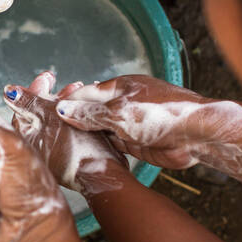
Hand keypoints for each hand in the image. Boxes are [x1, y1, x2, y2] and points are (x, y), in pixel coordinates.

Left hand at [3, 71, 127, 194]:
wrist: (102, 174)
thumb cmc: (74, 146)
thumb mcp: (49, 116)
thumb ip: (28, 102)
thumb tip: (8, 92)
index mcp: (24, 139)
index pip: (24, 107)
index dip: (36, 88)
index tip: (49, 77)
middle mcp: (36, 148)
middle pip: (41, 114)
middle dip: (56, 95)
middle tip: (71, 85)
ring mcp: (53, 155)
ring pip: (57, 123)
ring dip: (68, 106)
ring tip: (83, 96)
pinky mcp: (70, 159)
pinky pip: (69, 133)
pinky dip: (75, 120)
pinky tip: (86, 111)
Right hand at [55, 75, 241, 172]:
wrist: (199, 135)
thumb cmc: (163, 114)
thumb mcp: (121, 113)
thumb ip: (91, 114)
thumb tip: (61, 110)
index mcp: (119, 87)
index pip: (84, 94)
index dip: (63, 102)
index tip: (43, 109)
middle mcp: (122, 104)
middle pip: (89, 112)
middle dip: (71, 119)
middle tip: (46, 130)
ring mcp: (129, 124)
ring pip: (99, 129)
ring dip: (83, 136)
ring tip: (57, 144)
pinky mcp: (136, 142)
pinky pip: (111, 144)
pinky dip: (98, 147)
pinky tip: (83, 154)